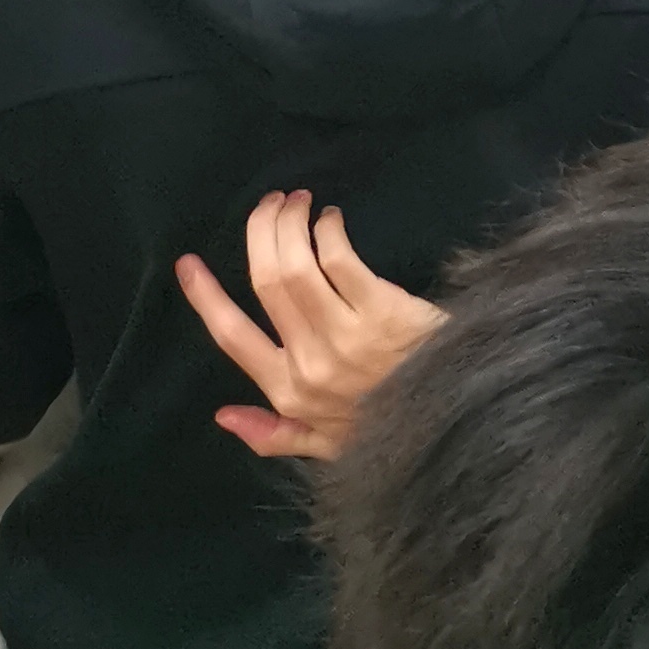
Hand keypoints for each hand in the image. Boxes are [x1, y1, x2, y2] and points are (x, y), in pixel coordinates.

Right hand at [173, 190, 445, 460]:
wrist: (460, 419)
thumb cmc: (395, 426)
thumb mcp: (329, 446)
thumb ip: (275, 434)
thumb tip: (221, 416)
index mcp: (290, 393)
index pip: (233, 338)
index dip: (206, 297)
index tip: (188, 263)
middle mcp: (310, 364)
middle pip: (266, 283)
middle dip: (260, 234)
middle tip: (268, 205)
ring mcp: (346, 337)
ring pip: (296, 266)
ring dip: (291, 224)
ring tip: (298, 201)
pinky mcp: (385, 311)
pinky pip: (340, 258)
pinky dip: (329, 230)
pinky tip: (331, 218)